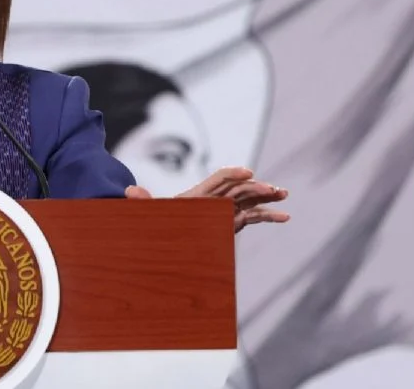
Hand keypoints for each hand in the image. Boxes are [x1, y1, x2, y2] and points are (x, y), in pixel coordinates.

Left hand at [125, 166, 289, 232]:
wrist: (162, 239)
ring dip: (267, 196)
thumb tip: (128, 191)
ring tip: (284, 194)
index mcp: (198, 195)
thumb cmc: (158, 224)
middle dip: (257, 187)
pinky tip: (285, 217)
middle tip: (275, 190)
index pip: (218, 179)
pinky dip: (269, 215)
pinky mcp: (232, 221)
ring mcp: (225, 210)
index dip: (232, 174)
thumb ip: (143, 202)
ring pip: (250, 199)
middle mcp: (215, 199)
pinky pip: (254, 216)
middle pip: (239, 188)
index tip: (248, 173)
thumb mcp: (151, 214)